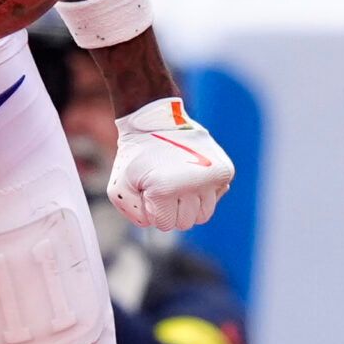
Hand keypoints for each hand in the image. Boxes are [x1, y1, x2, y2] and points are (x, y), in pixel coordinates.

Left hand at [107, 97, 233, 230]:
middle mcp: (192, 183)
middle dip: (172, 210)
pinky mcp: (224, 170)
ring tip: (177, 181)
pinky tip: (191, 174)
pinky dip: (204, 192)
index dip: (153, 210)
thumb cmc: (136, 154)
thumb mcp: (119, 184)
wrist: (155, 120)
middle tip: (163, 185)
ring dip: (190, 204)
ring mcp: (211, 176)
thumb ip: (134, 213)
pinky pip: (216, 197)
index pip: (164, 223)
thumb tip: (156, 223)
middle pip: (186, 222)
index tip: (149, 189)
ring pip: (204, 214)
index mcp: (165, 188)